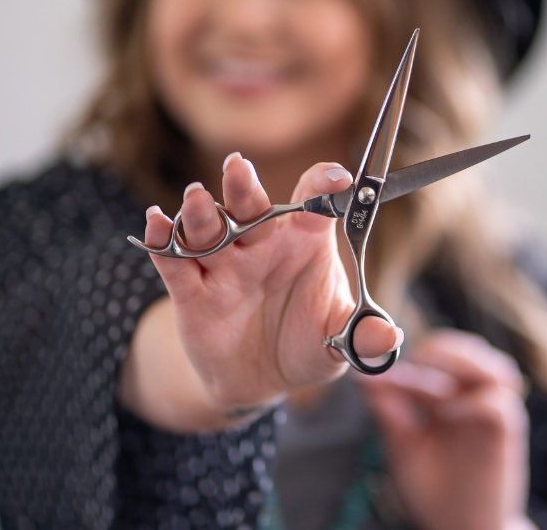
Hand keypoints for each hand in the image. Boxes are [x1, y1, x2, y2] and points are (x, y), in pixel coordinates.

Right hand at [142, 154, 401, 414]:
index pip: (314, 204)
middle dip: (244, 187)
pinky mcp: (191, 290)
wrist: (261, 380)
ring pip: (210, 228)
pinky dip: (162, 240)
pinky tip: (156, 222)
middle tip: (238, 166)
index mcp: (305, 244)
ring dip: (201, 212)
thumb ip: (362, 335)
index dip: (323, 184)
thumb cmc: (308, 345)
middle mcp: (263, 245)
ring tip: (196, 198)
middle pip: (252, 206)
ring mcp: (225, 264)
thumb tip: (390, 336)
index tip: (337, 176)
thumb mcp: (340, 344)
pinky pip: (174, 261)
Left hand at [358, 329, 531, 529]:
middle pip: (468, 348)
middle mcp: (477, 398)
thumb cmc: (434, 489)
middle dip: (437, 351)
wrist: (461, 528)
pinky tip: (447, 413)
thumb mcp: (404, 445)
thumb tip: (364, 377)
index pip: (438, 353)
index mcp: (451, 395)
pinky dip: (471, 401)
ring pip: (495, 366)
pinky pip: (497, 403)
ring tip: (430, 385)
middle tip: (409, 371)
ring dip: (461, 366)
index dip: (410, 355)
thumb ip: (390, 411)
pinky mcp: (508, 434)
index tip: (377, 368)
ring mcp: (496, 413)